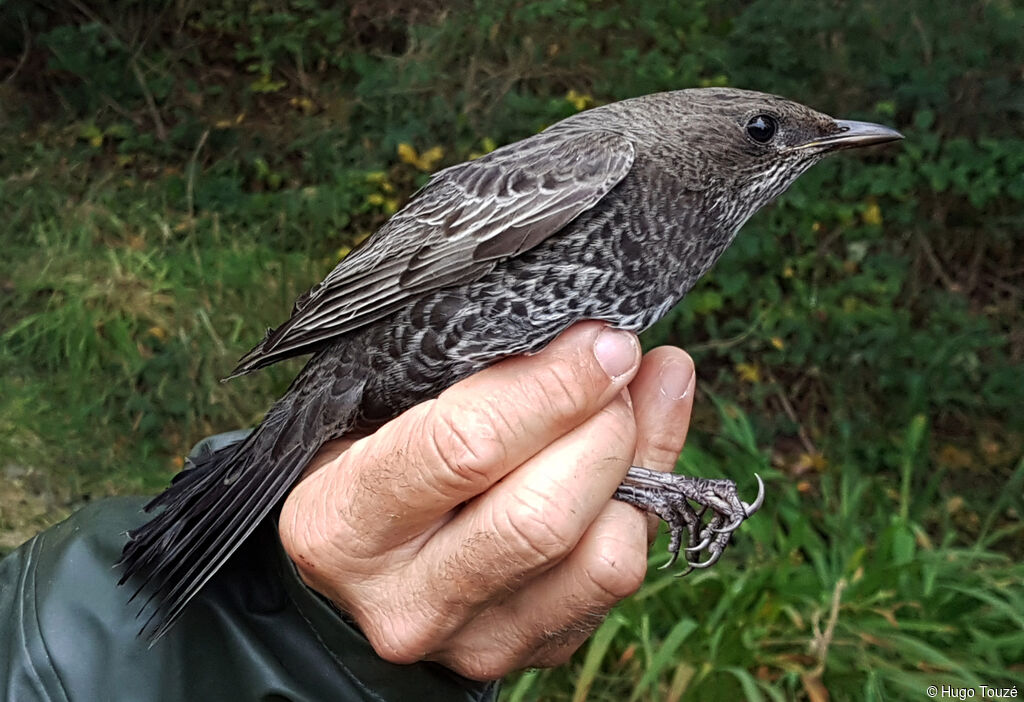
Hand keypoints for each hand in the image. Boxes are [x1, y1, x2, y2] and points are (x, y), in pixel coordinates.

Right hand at [278, 322, 695, 679]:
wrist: (359, 576)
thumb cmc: (367, 464)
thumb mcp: (381, 410)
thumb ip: (471, 381)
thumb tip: (592, 342)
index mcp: (344, 524)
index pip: (465, 451)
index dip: (551, 388)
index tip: (599, 339)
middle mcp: (411, 601)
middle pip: (544, 516)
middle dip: (604, 423)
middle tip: (619, 361)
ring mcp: (479, 640)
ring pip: (604, 558)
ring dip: (639, 459)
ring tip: (635, 397)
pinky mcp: (537, 651)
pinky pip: (621, 574)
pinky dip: (649, 498)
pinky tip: (641, 445)